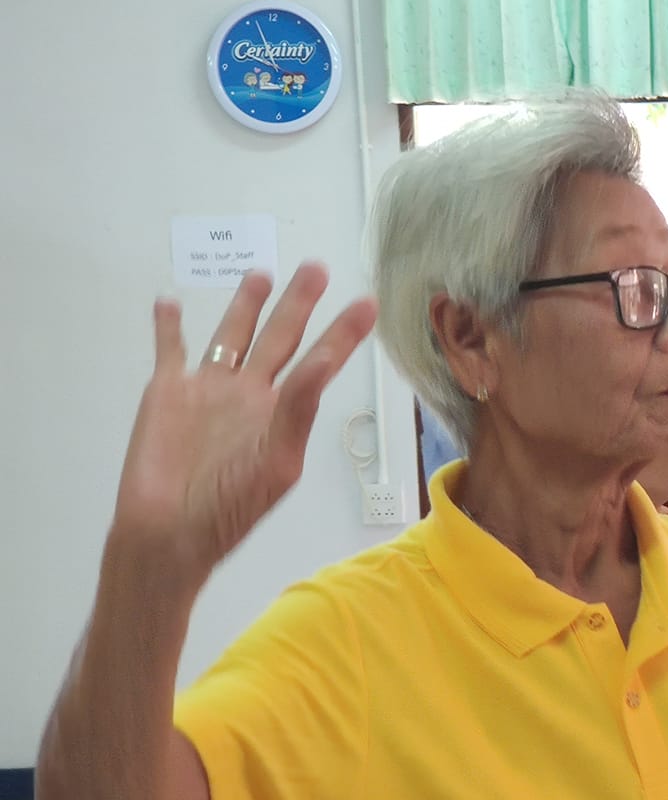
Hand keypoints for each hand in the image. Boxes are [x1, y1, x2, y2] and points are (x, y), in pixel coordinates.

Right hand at [115, 265, 375, 587]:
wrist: (170, 531)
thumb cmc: (230, 506)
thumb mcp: (279, 459)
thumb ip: (299, 407)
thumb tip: (321, 363)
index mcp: (283, 411)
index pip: (320, 361)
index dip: (343, 333)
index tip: (367, 302)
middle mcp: (250, 394)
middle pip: (279, 336)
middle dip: (298, 303)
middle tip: (317, 268)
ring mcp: (209, 390)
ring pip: (230, 335)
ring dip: (244, 305)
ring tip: (260, 273)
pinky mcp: (168, 391)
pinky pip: (170, 350)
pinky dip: (168, 326)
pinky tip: (168, 301)